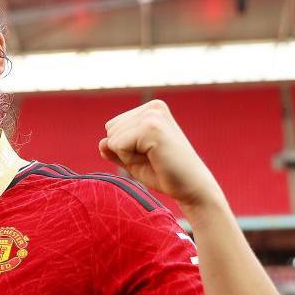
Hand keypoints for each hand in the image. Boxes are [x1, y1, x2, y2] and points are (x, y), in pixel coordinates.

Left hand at [99, 99, 224, 209]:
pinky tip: (154, 160)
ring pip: (112, 138)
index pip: (112, 126)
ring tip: (154, 159)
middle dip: (125, 151)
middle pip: (110, 130)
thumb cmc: (163, 173)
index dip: (124, 147)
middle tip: (152, 159)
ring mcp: (153, 115)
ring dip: (128, 156)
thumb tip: (101, 143)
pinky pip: (118, 145)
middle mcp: (153, 107)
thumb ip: (114, 148)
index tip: (149, 154)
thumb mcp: (132, 158)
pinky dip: (130, 159)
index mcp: (150, 109)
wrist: (192, 188)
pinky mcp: (152, 128)